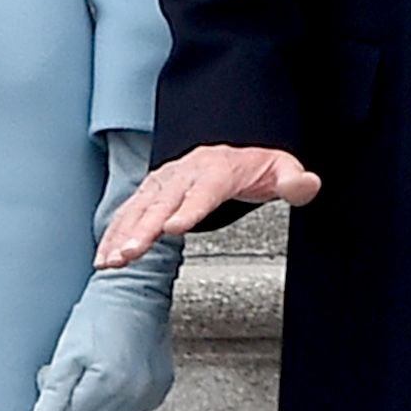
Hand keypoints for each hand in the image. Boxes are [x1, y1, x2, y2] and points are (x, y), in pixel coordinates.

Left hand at [34, 251, 178, 410]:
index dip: (59, 394)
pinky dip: (122, 394)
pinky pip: (133, 405)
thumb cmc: (100, 314)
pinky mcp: (161, 387)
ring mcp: (150, 392)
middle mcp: (133, 395)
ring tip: (101, 363)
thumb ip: (54, 389)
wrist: (136, 291)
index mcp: (106, 386)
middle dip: (80, 396)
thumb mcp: (67, 349)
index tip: (58, 368)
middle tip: (79, 363)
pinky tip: (119, 370)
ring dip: (101, 396)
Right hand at [99, 143, 318, 265]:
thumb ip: (295, 181)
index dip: (189, 209)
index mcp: (219, 169)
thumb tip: (306, 183)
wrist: (234, 150)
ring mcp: (165, 181)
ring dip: (122, 234)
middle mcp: (186, 172)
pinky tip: (105, 256)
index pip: (204, 191)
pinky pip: (129, 212)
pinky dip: (114, 234)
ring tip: (111, 260)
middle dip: (144, 228)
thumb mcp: (283, 169)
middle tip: (131, 252)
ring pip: (140, 207)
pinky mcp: (151, 191)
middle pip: (164, 201)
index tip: (174, 228)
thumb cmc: (258, 166)